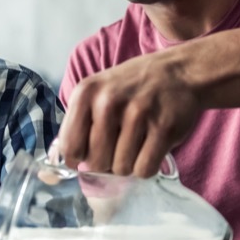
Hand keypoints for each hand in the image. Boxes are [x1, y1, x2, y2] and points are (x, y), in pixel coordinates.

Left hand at [59, 50, 203, 176]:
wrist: (180, 71)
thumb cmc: (133, 87)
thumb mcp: (98, 93)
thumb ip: (78, 123)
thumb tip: (60, 165)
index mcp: (86, 93)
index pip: (70, 147)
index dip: (79, 158)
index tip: (90, 155)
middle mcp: (108, 102)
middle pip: (96, 163)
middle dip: (107, 163)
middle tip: (119, 146)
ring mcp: (138, 114)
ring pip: (121, 168)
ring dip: (129, 164)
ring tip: (137, 143)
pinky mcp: (164, 128)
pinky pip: (144, 169)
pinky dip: (147, 166)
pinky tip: (151, 148)